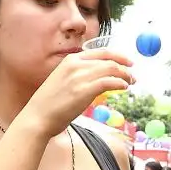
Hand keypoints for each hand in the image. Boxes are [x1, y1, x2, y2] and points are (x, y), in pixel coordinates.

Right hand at [18, 49, 134, 135]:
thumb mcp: (63, 81)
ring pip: (111, 69)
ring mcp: (80, 77)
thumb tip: (98, 77)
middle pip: (108, 59)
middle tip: (133, 75)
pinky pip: (109, 82)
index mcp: (70, 60)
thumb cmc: (49, 104)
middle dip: (124, 66)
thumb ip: (78, 75)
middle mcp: (76, 65)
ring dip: (125, 75)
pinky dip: (120, 83)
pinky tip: (124, 88)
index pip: (100, 52)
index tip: (128, 62)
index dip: (118, 55)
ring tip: (130, 83)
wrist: (38, 117)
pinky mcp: (84, 91)